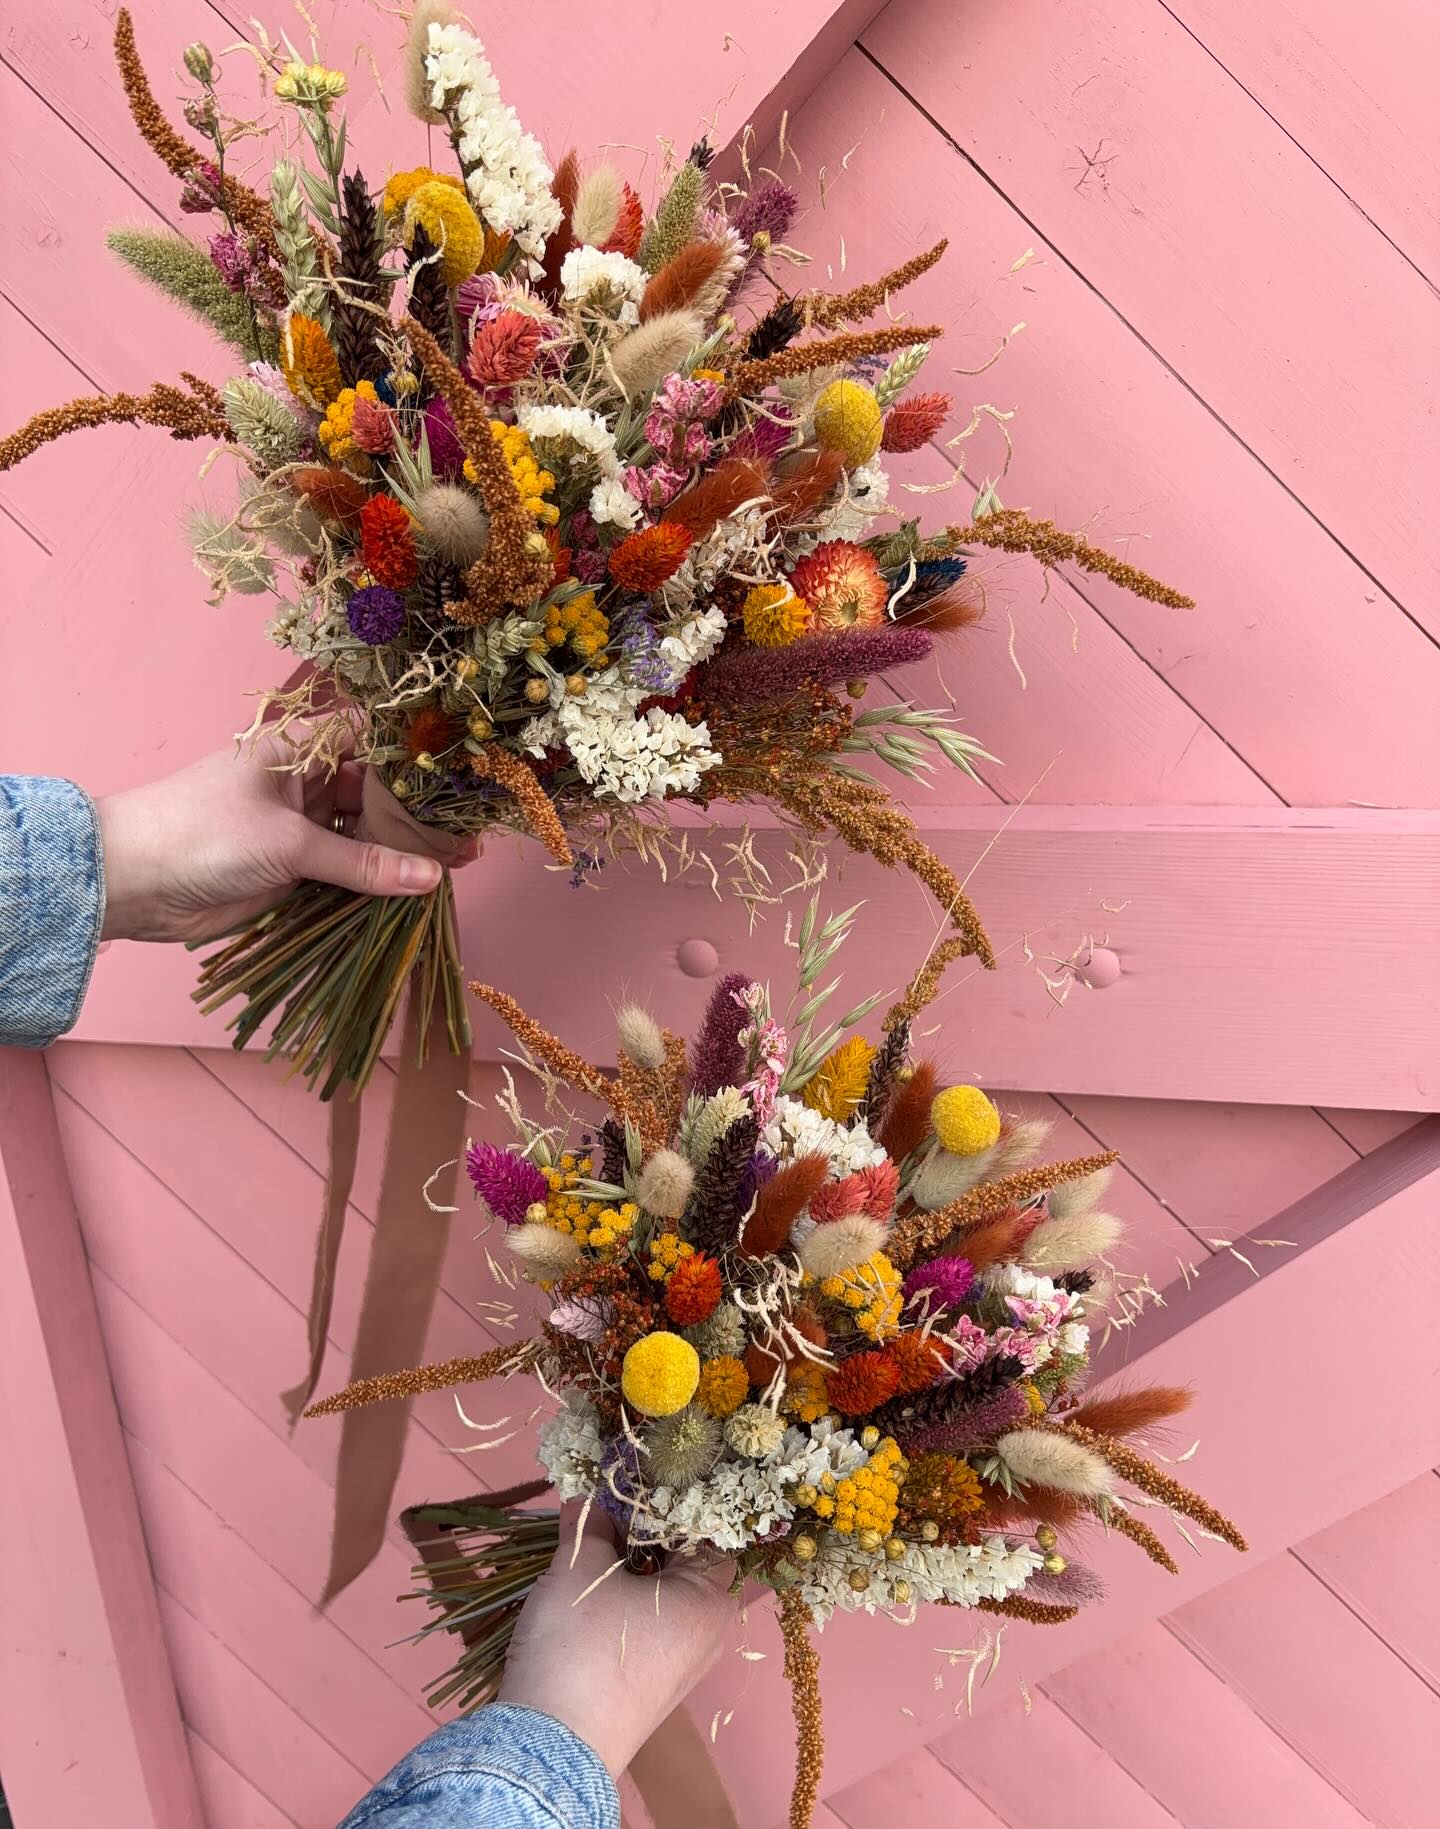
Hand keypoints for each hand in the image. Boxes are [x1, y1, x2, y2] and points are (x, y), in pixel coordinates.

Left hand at [97, 733, 474, 943]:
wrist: (131, 882)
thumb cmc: (202, 834)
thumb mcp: (288, 843)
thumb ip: (360, 864)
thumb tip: (427, 877)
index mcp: (295, 752)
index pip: (367, 741)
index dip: (411, 756)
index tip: (457, 776)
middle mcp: (300, 786)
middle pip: (371, 795)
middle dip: (415, 815)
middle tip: (465, 836)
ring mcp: (295, 831)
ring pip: (360, 838)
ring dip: (399, 854)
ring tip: (453, 866)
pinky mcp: (289, 872)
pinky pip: (343, 875)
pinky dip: (373, 884)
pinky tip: (413, 891)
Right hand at [499, 1503, 735, 1775]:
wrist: (552, 1747)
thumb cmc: (582, 1647)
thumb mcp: (580, 1568)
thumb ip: (589, 1525)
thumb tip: (589, 1500)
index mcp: (710, 1600)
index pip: (704, 1529)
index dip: (667, 1500)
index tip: (632, 1481)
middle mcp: (708, 1633)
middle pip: (683, 1562)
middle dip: (643, 1534)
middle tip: (604, 1508)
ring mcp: (681, 1665)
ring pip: (661, 1595)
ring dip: (628, 1568)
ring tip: (590, 1544)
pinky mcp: (652, 1686)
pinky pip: (647, 1628)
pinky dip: (622, 1603)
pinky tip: (588, 1590)